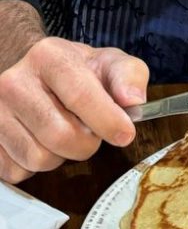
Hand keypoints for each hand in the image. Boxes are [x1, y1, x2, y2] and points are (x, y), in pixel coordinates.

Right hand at [0, 37, 148, 182]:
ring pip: (37, 158)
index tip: (124, 134)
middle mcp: (13, 82)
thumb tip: (133, 101)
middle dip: (87, 144)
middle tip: (89, 133)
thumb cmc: (78, 71)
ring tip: (63, 135)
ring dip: (61, 157)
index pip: (80, 96)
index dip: (108, 122)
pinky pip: (16, 171)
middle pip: (60, 136)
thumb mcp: (109, 63)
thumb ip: (129, 76)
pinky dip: (35, 167)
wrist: (31, 71)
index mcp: (48, 57)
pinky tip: (40, 143)